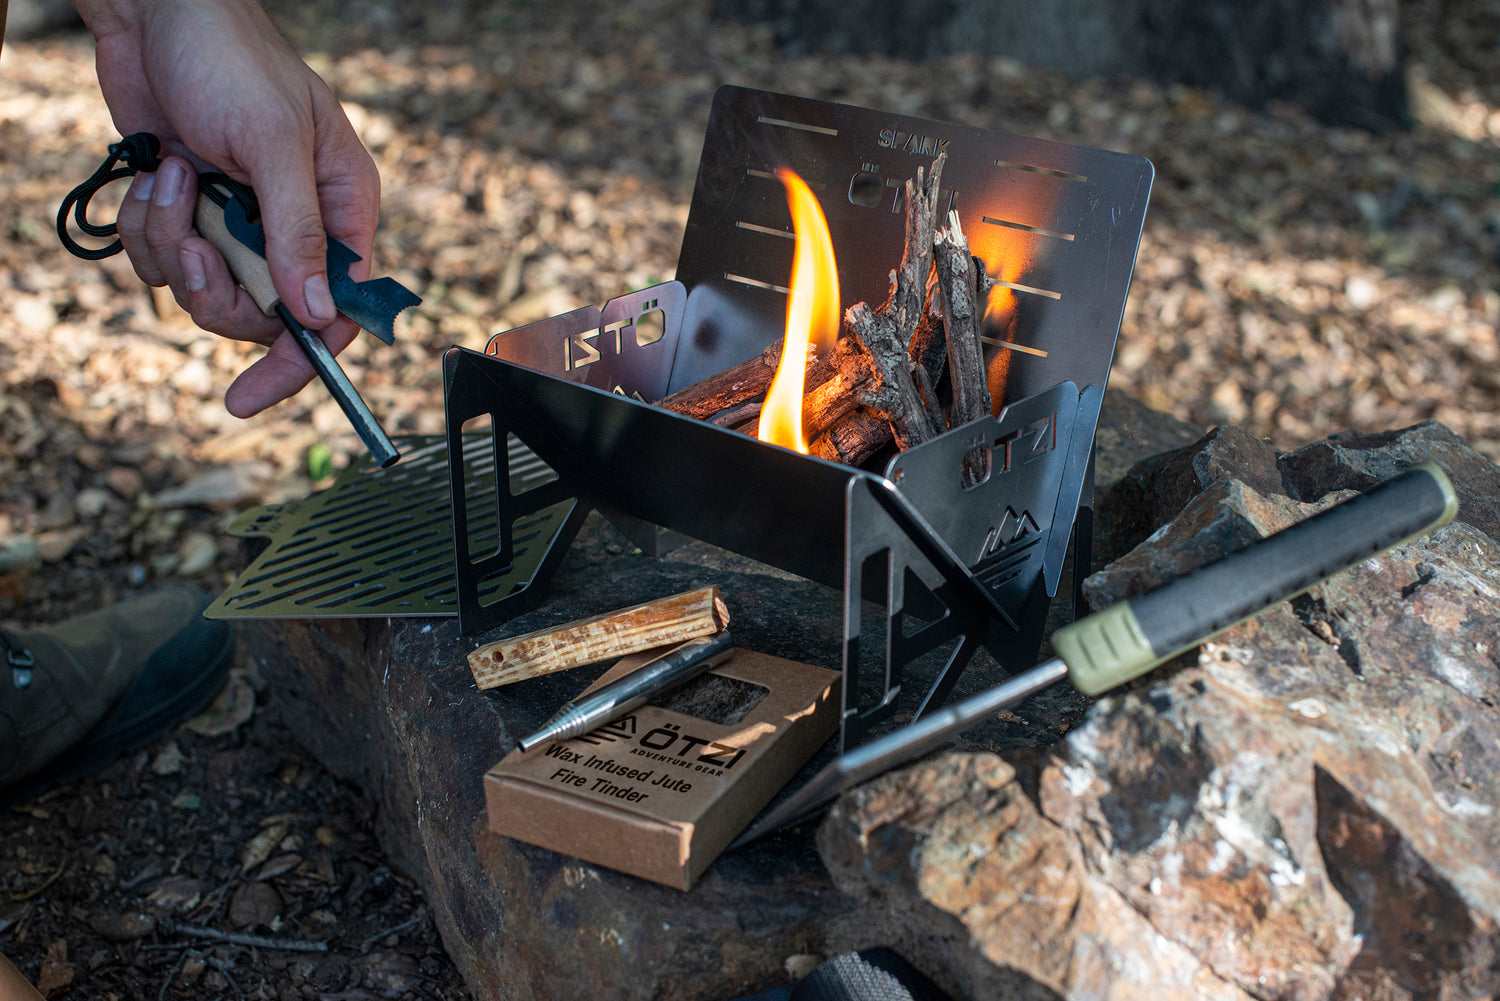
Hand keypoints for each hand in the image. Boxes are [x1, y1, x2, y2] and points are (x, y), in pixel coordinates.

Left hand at [73, 0, 380, 416]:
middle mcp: (295, 226)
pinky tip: (156, 175)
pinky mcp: (190, 214)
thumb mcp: (273, 146)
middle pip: (264, 315)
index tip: (253, 395)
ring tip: (172, 183)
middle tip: (194, 246)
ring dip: (174, 245)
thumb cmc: (231, 60)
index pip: (338, 312)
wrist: (154, 14)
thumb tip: (315, 317)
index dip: (302, 360)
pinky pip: (165, 262)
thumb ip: (298, 234)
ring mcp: (239, 223)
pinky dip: (148, 228)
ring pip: (207, 291)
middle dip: (217, 289)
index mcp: (342, 211)